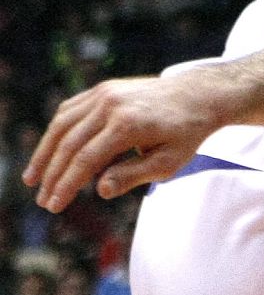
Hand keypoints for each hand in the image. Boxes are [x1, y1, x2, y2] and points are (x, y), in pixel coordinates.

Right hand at [23, 76, 221, 210]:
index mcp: (128, 125)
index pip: (85, 160)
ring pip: (63, 125)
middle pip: (69, 144)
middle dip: (52, 175)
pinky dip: (57, 132)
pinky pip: (70, 111)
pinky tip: (49, 151)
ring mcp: (105, 93)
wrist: (199, 95)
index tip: (54, 205)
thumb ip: (133, 176)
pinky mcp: (103, 89)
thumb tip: (100, 190)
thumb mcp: (168, 162)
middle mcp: (112, 105)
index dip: (66, 185)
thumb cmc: (186, 133)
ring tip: (34, 178)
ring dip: (44, 153)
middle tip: (43, 200)